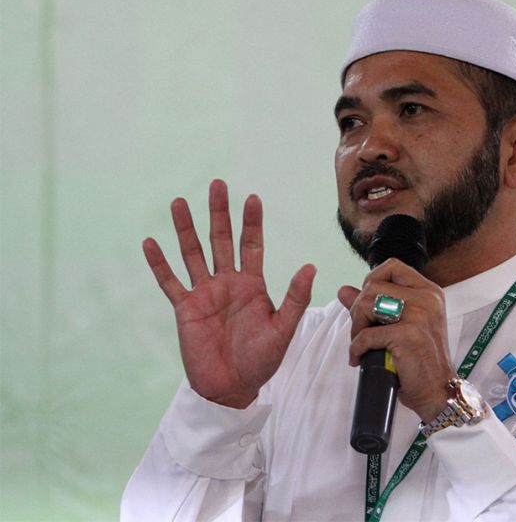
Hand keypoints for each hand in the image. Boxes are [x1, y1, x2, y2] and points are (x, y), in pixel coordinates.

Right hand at [143, 179, 315, 408]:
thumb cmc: (261, 359)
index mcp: (253, 285)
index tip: (252, 197)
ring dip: (185, 229)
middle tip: (217, 184)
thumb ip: (295, 298)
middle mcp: (227, 283)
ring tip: (179, 202)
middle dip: (219, 213)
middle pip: (222, 240)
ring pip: (193, 253)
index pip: (252, 245)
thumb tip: (310, 266)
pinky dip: (159, 264)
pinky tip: (150, 243)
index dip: (252, 222)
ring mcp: (204, 293)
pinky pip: (170, 282)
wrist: (232, 386)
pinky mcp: (185, 309)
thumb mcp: (284, 328)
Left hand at [337, 259, 453, 421]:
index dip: (372, 281)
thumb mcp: (401, 325)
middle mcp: (427, 299)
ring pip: (367, 304)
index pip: (392, 267)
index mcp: (429, 292)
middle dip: (358, 309)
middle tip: (361, 331)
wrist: (436, 390)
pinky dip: (356, 348)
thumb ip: (373, 305)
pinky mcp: (408, 335)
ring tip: (361, 344)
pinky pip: (366, 335)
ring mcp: (419, 315)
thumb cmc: (420, 359)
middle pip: (373, 286)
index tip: (368, 305)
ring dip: (356, 327)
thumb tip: (343, 290)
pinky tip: (360, 358)